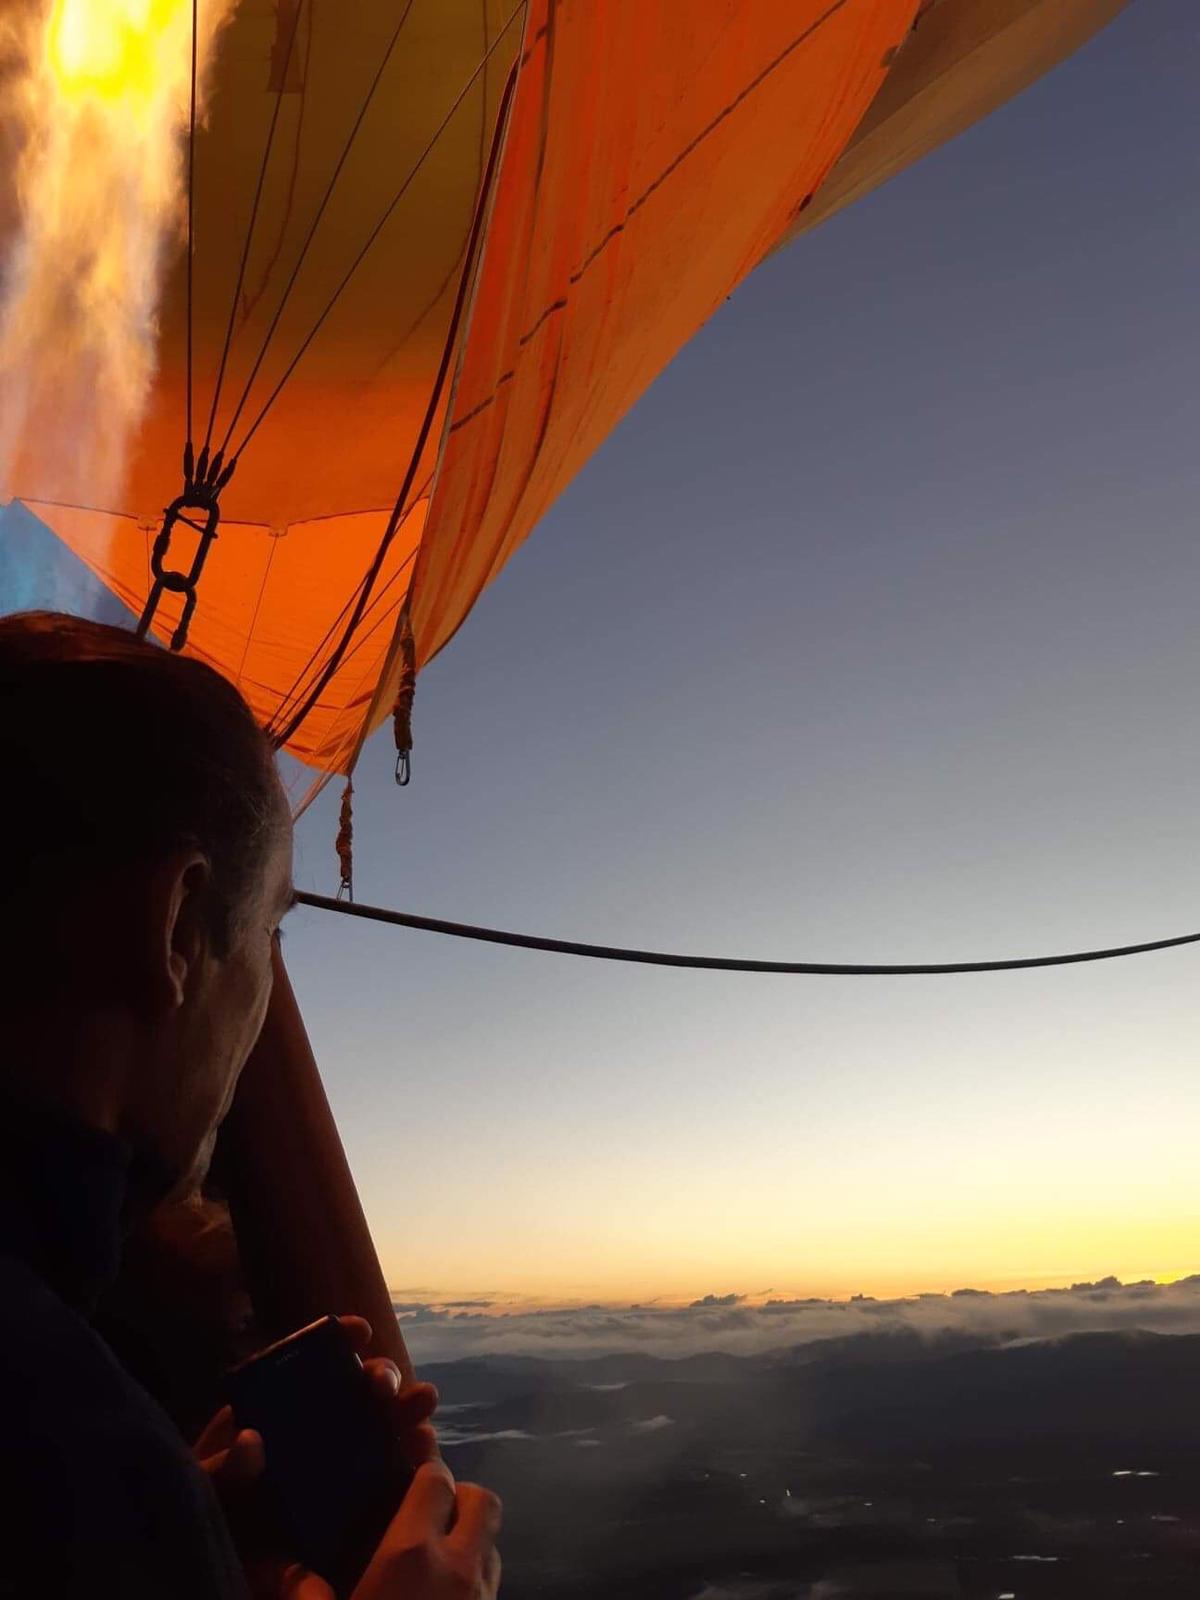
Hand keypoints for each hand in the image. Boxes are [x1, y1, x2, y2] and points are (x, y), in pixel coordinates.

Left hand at [195, 1315, 439, 1498]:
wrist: (234, 1570)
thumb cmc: (215, 1515)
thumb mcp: (209, 1489)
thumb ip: (223, 1468)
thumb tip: (251, 1440)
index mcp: (279, 1409)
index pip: (313, 1362)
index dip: (339, 1339)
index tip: (359, 1332)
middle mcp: (320, 1424)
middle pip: (358, 1386)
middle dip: (380, 1374)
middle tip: (382, 1386)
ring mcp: (345, 1458)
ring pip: (385, 1421)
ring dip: (407, 1405)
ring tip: (422, 1404)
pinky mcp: (365, 1496)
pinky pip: (395, 1467)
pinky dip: (414, 1453)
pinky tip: (424, 1447)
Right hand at [281, 1461, 501, 1599]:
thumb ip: (301, 1593)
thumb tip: (278, 1566)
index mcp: (411, 1556)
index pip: (435, 1480)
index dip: (423, 1472)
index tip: (406, 1476)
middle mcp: (458, 1569)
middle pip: (484, 1502)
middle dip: (460, 1499)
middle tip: (428, 1515)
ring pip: (493, 1545)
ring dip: (472, 1540)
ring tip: (436, 1560)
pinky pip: (492, 1586)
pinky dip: (476, 1579)